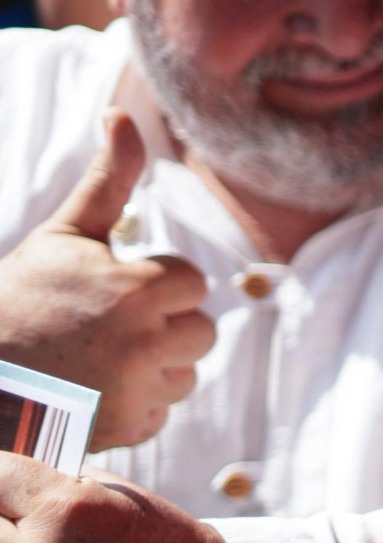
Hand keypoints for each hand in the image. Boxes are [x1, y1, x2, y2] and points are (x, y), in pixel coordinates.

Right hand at [0, 111, 214, 448]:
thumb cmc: (23, 296)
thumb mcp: (66, 233)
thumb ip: (109, 179)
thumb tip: (124, 113)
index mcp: (140, 289)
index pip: (191, 282)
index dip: (152, 282)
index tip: (108, 289)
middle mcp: (150, 341)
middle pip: (199, 330)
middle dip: (160, 325)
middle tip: (100, 326)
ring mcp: (143, 389)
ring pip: (185, 371)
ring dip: (152, 366)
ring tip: (94, 357)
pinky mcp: (133, 429)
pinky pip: (161, 409)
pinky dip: (134, 402)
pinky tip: (91, 390)